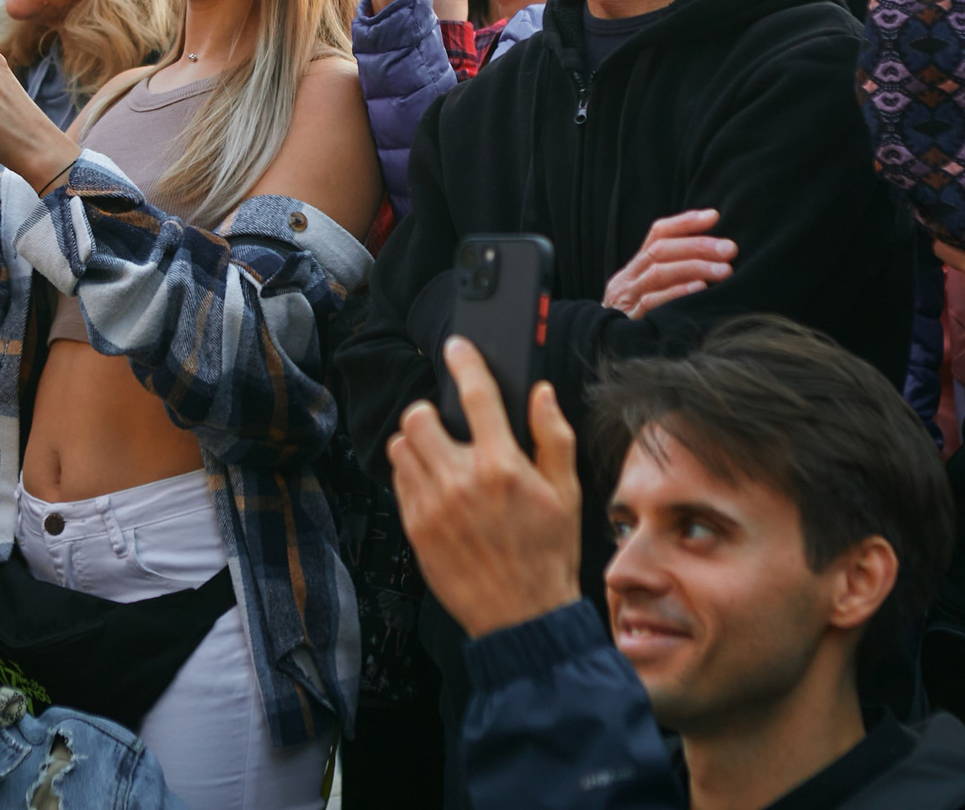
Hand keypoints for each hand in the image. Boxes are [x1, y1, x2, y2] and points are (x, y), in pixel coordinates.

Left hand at [389, 337, 582, 637]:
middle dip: (433, 413)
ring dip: (418, 443)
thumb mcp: (566, 493)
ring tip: (441, 456)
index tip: (457, 348)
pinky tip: (437, 486)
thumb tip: (541, 394)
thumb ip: (553, 437)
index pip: (475, 395)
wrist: (521, 616)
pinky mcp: (415, 528)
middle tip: (450, 426)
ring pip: (401, 445)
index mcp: (502, 467)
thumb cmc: (548, 555)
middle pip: (419, 416)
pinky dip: (412, 473)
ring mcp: (432, 506)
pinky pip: (398, 480)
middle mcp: (461, 481)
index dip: (465, 362)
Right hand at [602, 210, 735, 317]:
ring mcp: (626, 299)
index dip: (685, 222)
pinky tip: (701, 289)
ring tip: (724, 270)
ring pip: (658, 272)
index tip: (714, 216)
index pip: (657, 234)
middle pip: (660, 250)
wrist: (603, 352)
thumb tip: (715, 256)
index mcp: (634, 268)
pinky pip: (652, 302)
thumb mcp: (651, 294)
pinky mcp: (630, 321)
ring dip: (695, 267)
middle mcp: (627, 279)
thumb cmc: (640, 323)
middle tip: (730, 249)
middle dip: (698, 245)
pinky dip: (678, 292)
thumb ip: (672, 275)